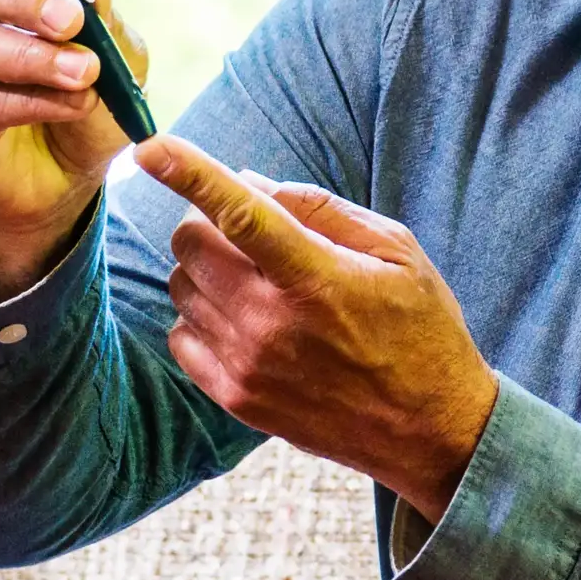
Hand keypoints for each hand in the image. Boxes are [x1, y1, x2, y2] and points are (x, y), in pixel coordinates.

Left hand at [132, 137, 499, 522]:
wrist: (429, 431)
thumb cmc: (420, 329)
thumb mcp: (396, 250)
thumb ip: (319, 208)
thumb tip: (246, 180)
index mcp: (318, 279)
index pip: (240, 214)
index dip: (190, 174)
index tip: (151, 147)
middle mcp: (273, 324)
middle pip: (190, 242)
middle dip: (208, 220)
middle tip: (247, 229)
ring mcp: (248, 366)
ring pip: (180, 286)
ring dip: (206, 268)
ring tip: (258, 282)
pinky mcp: (236, 398)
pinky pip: (180, 336)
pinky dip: (201, 316)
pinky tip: (245, 320)